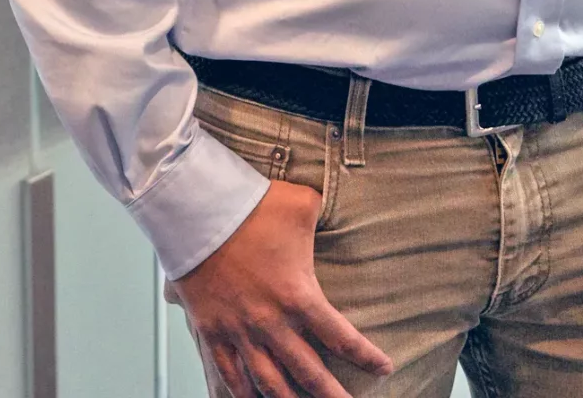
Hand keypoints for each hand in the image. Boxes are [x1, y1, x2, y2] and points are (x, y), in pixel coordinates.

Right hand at [173, 179, 394, 397]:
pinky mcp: (212, 331)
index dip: (366, 357)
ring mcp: (240, 331)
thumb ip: (324, 215)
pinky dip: (243, 393)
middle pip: (309, 373)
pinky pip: (229, 374)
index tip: (384, 369)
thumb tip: (337, 208)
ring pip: (269, 382)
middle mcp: (271, 323)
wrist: (197, 212)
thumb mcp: (301, 204)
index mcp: (299, 296)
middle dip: (332, 396)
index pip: (342, 338)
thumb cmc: (252, 205)